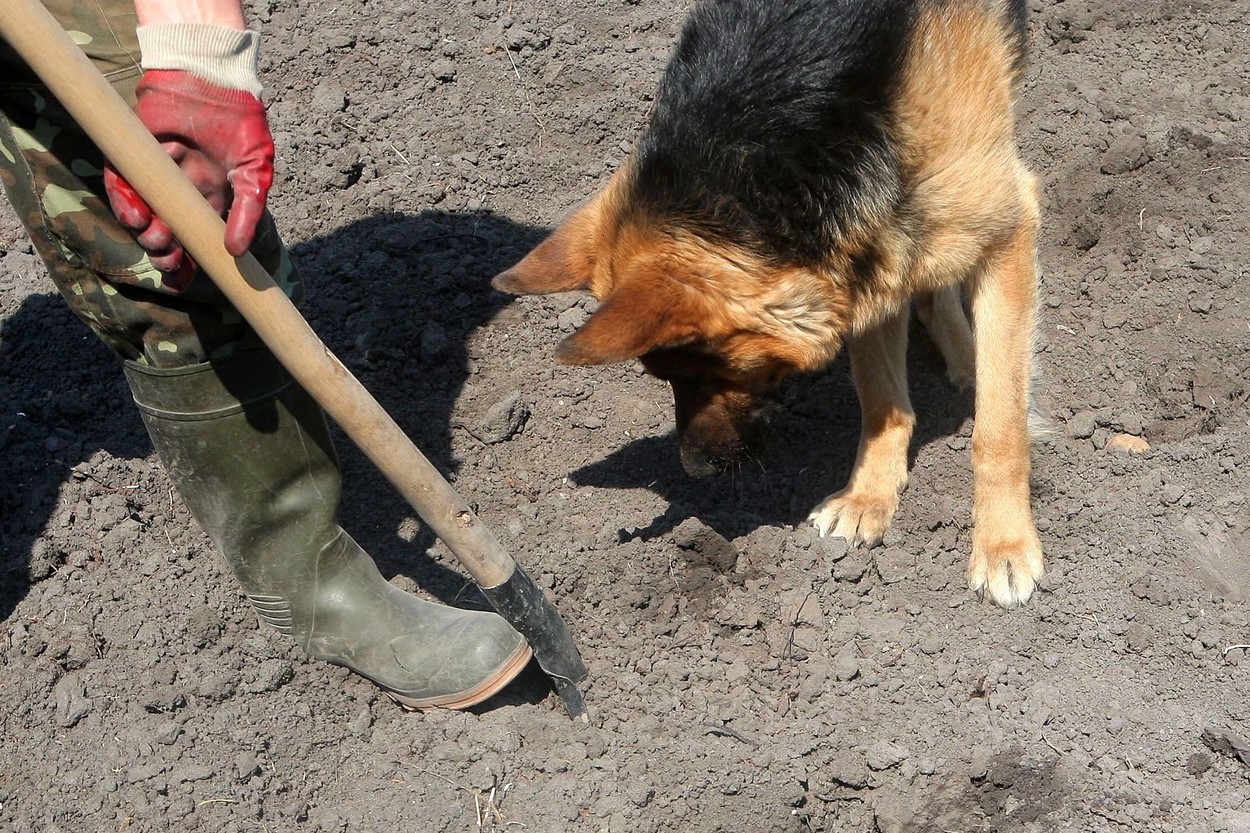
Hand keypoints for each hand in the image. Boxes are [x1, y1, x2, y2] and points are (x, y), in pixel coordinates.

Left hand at [104, 69, 273, 288]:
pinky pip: (121, 185)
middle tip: (172, 263)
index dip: (190, 264)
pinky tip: (138, 219)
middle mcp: (180, 192)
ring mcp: (155, 174)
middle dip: (166, 257)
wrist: (215, 78)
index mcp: (210, 199)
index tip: (187, 281)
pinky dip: (125, 204)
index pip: (196, 240)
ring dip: (147, 237)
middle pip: (166, 235)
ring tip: (159, 241)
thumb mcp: (255, 172)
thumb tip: (237, 252)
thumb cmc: (241, 123)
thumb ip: (249, 211)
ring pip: (142, 216)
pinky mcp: (133, 154)